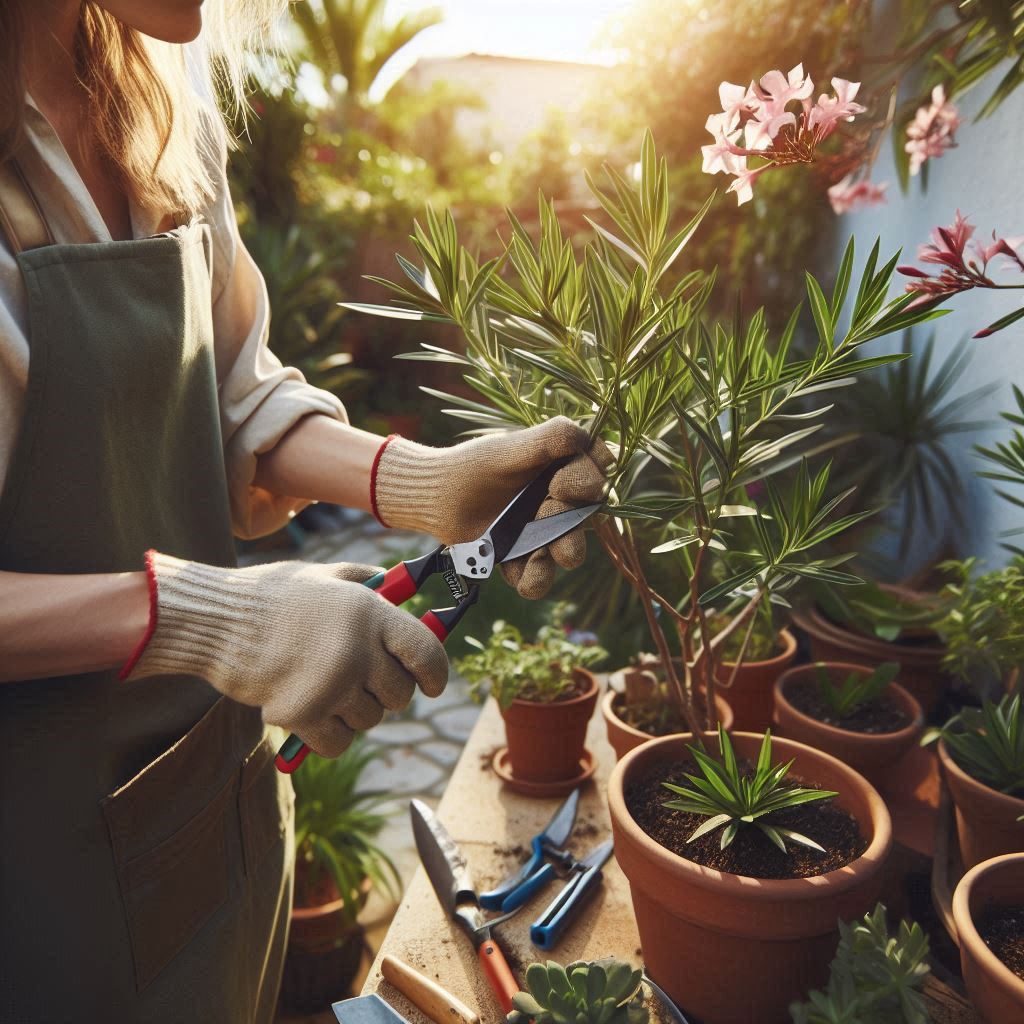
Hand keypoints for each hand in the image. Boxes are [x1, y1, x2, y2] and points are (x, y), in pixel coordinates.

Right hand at [124, 552, 448, 756]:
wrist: (215, 621)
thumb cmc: (269, 595)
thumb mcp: (323, 575)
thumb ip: (363, 581)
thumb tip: (396, 581)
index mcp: (370, 612)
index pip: (427, 653)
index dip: (436, 673)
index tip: (432, 684)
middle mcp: (358, 650)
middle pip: (400, 694)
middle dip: (386, 691)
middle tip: (360, 680)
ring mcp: (332, 685)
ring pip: (369, 719)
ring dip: (353, 710)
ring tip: (322, 685)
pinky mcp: (303, 715)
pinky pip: (339, 742)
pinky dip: (329, 735)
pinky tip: (310, 711)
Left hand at [373, 417, 612, 597]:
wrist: (436, 496)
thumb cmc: (474, 465)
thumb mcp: (510, 448)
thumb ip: (548, 440)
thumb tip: (585, 437)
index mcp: (562, 470)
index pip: (594, 473)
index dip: (589, 480)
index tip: (561, 482)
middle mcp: (559, 503)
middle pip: (584, 517)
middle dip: (576, 520)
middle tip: (551, 509)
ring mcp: (542, 533)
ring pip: (566, 550)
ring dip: (563, 553)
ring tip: (547, 556)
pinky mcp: (523, 559)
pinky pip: (536, 576)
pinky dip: (533, 581)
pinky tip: (524, 581)